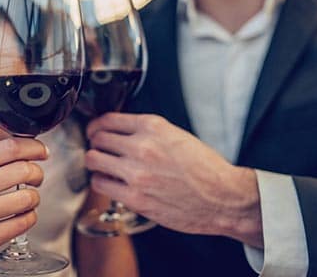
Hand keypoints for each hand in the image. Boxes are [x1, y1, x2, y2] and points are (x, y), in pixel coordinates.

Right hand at [0, 137, 48, 275]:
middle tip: (36, 178)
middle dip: (38, 174)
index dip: (34, 147)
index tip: (42, 152)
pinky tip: (19, 217)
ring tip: (25, 201)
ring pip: (28, 197)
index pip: (10, 147)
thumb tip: (25, 150)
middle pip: (24, 169)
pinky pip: (24, 222)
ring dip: (34, 198)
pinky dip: (29, 218)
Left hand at [85, 113, 262, 247]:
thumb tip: (123, 132)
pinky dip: (101, 182)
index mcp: (153, 127)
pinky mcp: (135, 197)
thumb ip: (148, 132)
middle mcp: (142, 146)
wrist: (223, 197)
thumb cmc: (206, 169)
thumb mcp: (177, 136)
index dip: (97, 125)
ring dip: (95, 162)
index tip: (96, 130)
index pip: (109, 119)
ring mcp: (136, 172)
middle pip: (97, 138)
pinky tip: (110, 182)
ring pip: (93, 159)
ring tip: (102, 166)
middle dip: (95, 143)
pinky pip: (101, 184)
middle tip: (98, 149)